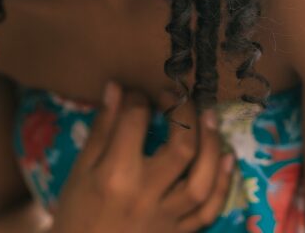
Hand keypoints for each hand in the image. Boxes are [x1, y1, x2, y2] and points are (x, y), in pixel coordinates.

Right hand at [50, 83, 237, 232]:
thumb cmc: (76, 213)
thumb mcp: (80, 169)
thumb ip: (102, 128)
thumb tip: (117, 87)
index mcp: (115, 175)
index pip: (136, 122)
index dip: (139, 98)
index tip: (139, 93)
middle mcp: (145, 195)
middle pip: (182, 147)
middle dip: (186, 113)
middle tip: (180, 95)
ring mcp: (165, 217)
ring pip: (202, 180)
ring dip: (213, 145)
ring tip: (211, 117)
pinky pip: (208, 211)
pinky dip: (223, 184)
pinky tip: (228, 158)